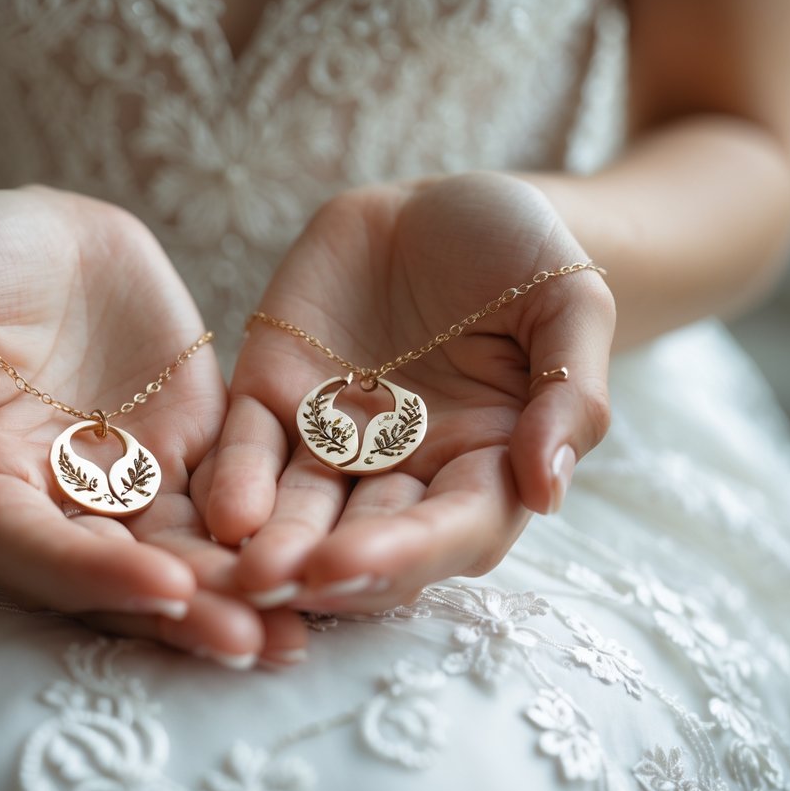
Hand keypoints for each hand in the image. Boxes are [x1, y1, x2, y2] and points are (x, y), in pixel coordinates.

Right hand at [0, 186, 306, 665]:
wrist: (32, 231)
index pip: (40, 554)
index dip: (99, 578)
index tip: (171, 590)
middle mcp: (65, 502)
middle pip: (124, 575)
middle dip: (190, 612)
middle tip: (259, 641)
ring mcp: (134, 475)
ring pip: (190, 548)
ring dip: (242, 591)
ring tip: (303, 629)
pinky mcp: (193, 441)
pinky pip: (236, 492)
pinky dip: (274, 527)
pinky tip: (326, 552)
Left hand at [194, 173, 614, 611]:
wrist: (444, 203)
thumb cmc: (524, 253)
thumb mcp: (571, 304)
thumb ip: (570, 394)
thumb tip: (549, 490)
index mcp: (486, 463)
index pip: (451, 529)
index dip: (404, 554)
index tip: (352, 565)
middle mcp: (405, 469)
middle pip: (366, 537)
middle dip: (323, 569)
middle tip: (274, 586)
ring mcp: (334, 439)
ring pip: (299, 507)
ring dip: (271, 544)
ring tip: (240, 572)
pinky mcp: (275, 397)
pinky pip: (248, 446)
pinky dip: (233, 480)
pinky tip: (219, 513)